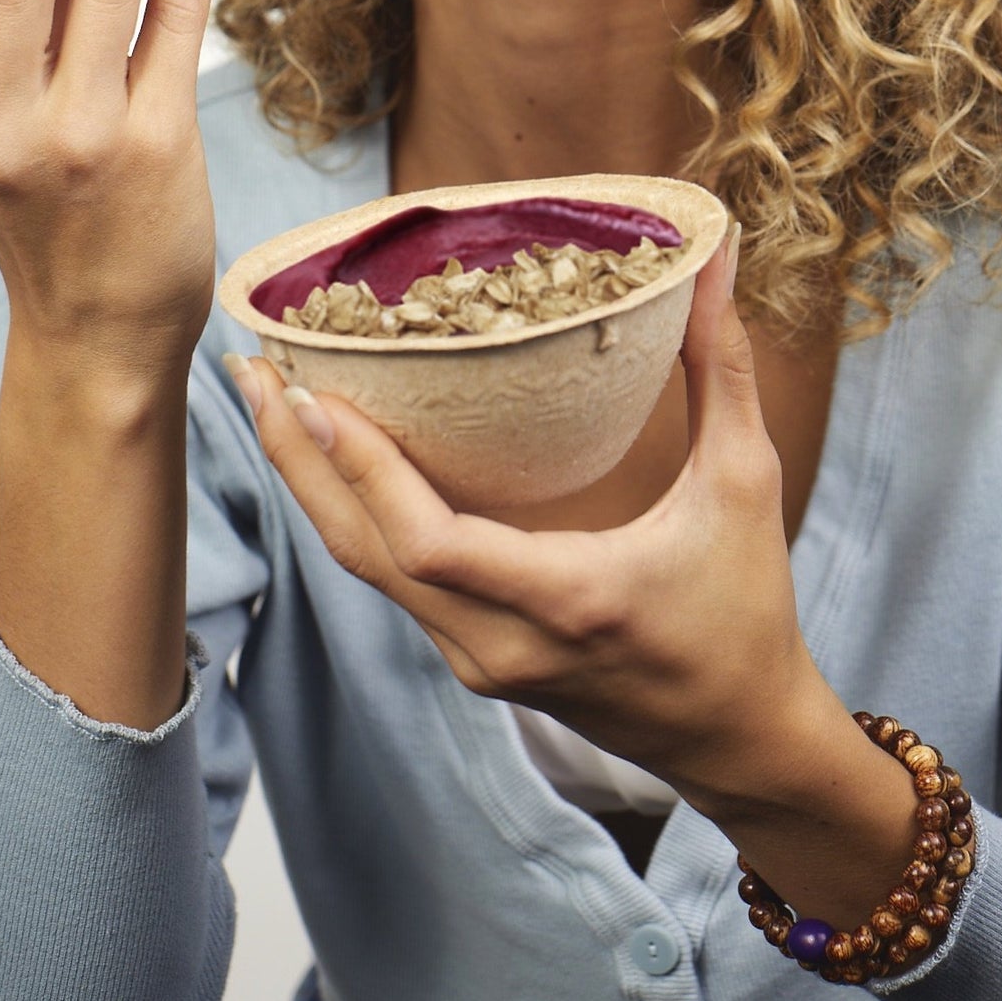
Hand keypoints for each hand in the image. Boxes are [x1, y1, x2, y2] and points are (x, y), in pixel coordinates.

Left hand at [234, 224, 833, 805]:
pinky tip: (333, 455)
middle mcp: (501, 643)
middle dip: (298, 461)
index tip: (317, 392)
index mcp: (568, 599)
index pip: (430, 544)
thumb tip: (712, 260)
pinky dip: (352, 515)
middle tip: (254, 370)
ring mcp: (478, 661)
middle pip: (364, 555)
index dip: (363, 472)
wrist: (738, 740)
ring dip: (312, 486)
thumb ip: (724, 371)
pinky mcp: (473, 661)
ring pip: (366, 572)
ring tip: (274, 398)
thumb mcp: (746, 484)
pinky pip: (391, 582)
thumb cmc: (747, 611)